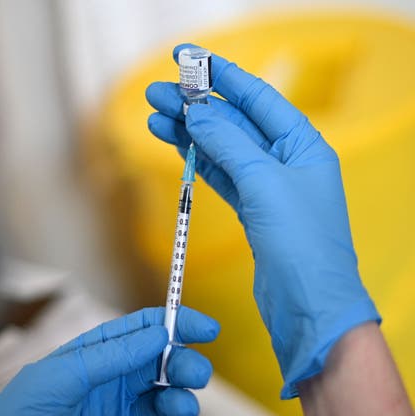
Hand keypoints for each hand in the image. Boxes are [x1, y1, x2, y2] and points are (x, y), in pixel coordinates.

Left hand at [0, 306, 218, 415]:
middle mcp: (107, 386)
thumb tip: (158, 333)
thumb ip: (111, 356)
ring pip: (161, 405)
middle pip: (159, 367)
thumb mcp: (61, 378)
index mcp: (92, 358)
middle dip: (183, 366)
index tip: (207, 328)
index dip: (173, 324)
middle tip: (195, 374)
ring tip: (178, 409)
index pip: (139, 332)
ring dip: (178, 403)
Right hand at [145, 44, 378, 397]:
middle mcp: (286, 161)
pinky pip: (219, 175)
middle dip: (194, 106)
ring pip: (221, 150)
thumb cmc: (302, 246)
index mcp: (302, 145)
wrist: (308, 307)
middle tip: (156, 93)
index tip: (188, 61)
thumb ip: (229, 145)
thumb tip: (196, 114)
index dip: (221, 77)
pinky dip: (196, 161)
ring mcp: (267, 187)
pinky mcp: (251, 211)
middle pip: (233, 123)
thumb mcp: (265, 184)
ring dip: (188, 133)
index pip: (257, 98)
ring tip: (154, 117)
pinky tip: (175, 145)